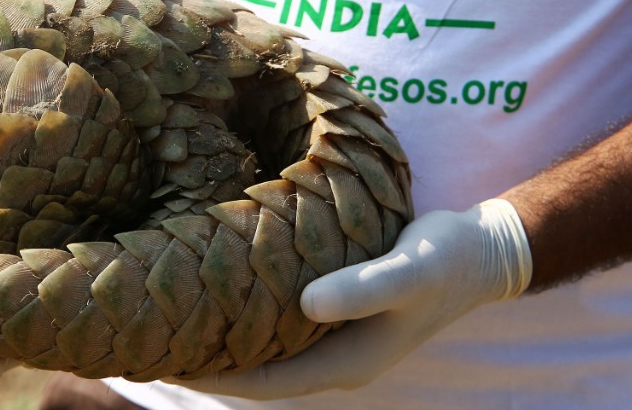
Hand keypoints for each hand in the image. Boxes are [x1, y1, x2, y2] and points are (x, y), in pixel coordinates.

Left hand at [175, 199, 532, 398]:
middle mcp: (334, 355)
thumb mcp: (406, 272)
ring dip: (223, 333)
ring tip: (173, 312)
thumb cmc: (445, 262)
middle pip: (254, 368)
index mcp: (345, 361)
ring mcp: (335, 333)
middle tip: (150, 334)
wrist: (481, 251)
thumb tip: (305, 304)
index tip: (159, 357)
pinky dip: (248, 308)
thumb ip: (360, 289)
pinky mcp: (337, 306)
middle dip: (205, 357)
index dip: (209, 374)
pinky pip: (280, 318)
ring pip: (265, 343)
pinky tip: (223, 284)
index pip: (261, 381)